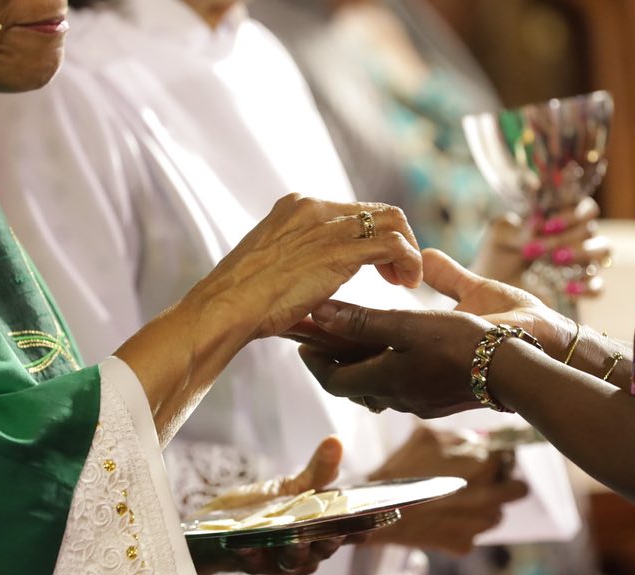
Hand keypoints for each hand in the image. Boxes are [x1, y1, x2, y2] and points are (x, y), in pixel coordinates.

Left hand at [187, 436, 348, 574]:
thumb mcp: (291, 487)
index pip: (342, 534)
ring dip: (295, 551)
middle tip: (332, 533)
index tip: (366, 528)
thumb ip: (317, 471)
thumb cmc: (262, 508)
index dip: (355, 532)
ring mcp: (276, 560)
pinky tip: (246, 544)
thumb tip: (336, 441)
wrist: (219, 525)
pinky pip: (253, 562)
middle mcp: (301, 550)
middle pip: (320, 552)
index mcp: (316, 532)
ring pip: (292, 562)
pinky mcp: (249, 562)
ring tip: (294, 540)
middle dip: (327, 543)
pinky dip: (251, 553)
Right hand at [207, 193, 422, 338]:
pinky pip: (394, 244)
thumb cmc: (240, 302)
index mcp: (296, 208)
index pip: (351, 211)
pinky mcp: (340, 250)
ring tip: (405, 282)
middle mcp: (314, 207)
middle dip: (397, 240)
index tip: (378, 267)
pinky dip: (410, 262)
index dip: (373, 236)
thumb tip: (314, 282)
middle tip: (398, 276)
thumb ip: (297, 262)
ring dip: (407, 251)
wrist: (224, 308)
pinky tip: (408, 285)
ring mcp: (327, 226)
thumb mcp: (271, 268)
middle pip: (377, 210)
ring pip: (392, 221)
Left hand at [295, 250, 574, 416]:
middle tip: (322, 340)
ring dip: (361, 367)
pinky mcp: (439, 401)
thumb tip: (319, 314)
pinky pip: (401, 388)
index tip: (301, 342)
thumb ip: (363, 321)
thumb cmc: (464, 344)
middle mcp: (397, 398)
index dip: (313, 362)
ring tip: (355, 343)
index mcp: (383, 381)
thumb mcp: (409, 324)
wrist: (516, 372)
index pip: (332, 379)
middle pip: (352, 386)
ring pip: (377, 388)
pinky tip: (398, 353)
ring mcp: (419, 403)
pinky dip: (388, 370)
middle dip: (334, 363)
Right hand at [366, 427, 528, 553]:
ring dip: (485, 507)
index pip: (510, 456)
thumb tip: (480, 438)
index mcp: (484, 462)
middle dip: (505, 484)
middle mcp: (489, 494)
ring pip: (498, 514)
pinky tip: (443, 517)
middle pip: (519, 489)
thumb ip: (460, 435)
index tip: (489, 458)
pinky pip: (476, 533)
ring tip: (457, 501)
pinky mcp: (466, 543)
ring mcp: (479, 523)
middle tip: (484, 481)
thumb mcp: (428, 436)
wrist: (378, 508)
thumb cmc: (402, 468)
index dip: (499, 456)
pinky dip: (464, 526)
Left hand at [469, 199, 608, 296]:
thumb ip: (517, 227)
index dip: (573, 212)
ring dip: (582, 253)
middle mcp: (575, 237)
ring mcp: (581, 263)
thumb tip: (537, 223)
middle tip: (542, 248)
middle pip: (591, 227)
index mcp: (560, 218)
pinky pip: (599, 286)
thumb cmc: (496, 254)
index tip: (547, 225)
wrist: (491, 288)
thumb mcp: (499, 235)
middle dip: (568, 235)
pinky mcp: (580, 288)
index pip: (583, 205)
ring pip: (604, 251)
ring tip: (555, 260)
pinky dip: (587, 287)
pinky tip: (566, 289)